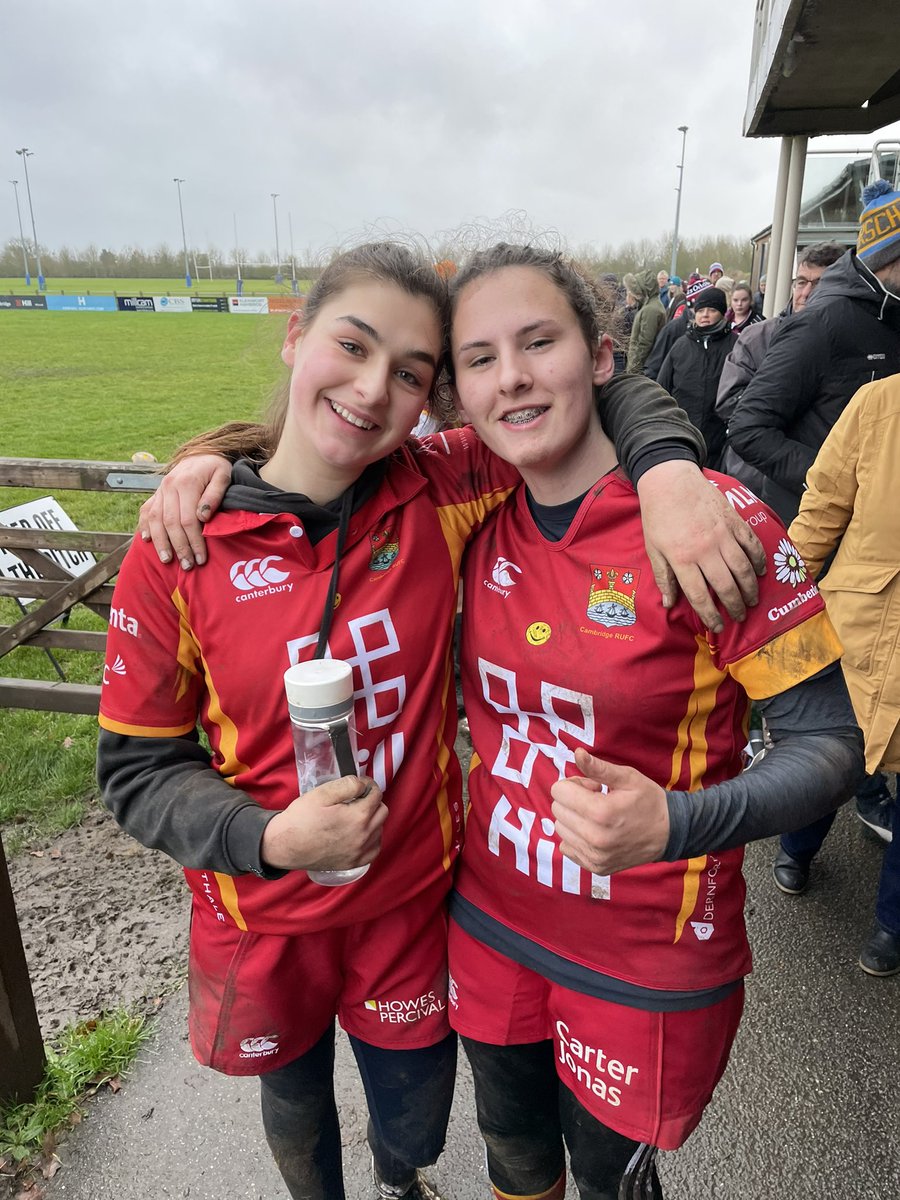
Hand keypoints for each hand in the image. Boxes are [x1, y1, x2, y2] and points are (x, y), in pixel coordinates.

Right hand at [138, 454, 230, 567]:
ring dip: (160, 543)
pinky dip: (145, 526)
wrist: (202, 454)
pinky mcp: (156, 494)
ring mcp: (160, 490)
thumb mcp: (223, 476)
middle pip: (170, 523)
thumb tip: (203, 516)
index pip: (188, 520)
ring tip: (167, 560)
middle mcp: (169, 486)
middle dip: (179, 547)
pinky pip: (146, 511)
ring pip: (155, 520)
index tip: (201, 559)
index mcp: (186, 483)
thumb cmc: (216, 468)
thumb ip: (215, 494)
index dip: (194, 541)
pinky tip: (146, 541)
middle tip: (188, 566)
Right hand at [260, 775, 386, 871]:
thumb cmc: (301, 819)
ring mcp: (360, 852)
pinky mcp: (354, 863)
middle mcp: (364, 836)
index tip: (360, 785)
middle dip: (373, 801)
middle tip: (357, 799)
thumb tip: (363, 784)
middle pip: (382, 811)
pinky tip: (360, 833)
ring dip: (373, 819)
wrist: (285, 846)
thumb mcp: (322, 793)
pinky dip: (372, 839)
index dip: (368, 786)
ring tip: (355, 815)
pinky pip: (375, 849)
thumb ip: (348, 785)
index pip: (376, 795)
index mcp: (358, 817)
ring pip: (380, 829)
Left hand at [550, 748, 668, 874]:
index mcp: (601, 812)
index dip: (575, 783)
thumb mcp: (627, 778)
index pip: (559, 791)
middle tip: (596, 800)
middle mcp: (594, 838)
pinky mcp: (595, 867)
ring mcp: (594, 856)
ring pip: (560, 828)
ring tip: (598, 816)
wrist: (669, 833)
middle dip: (573, 800)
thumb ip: (598, 767)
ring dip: (573, 818)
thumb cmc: (648, 801)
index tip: (594, 786)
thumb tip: (577, 753)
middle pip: (557, 809)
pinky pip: (567, 847)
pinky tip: (596, 832)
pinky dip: (577, 837)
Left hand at [636, 460, 765, 631]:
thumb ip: (663, 577)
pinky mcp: (735, 521)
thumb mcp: (653, 549)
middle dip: (735, 606)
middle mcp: (706, 550)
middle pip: (726, 586)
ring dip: (750, 588)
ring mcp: (723, 535)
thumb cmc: (658, 516)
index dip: (710, 615)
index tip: (717, 626)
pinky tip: (760, 572)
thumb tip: (669, 604)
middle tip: (739, 616)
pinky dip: (759, 560)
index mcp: (682, 559)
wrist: (670, 480)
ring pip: (743, 569)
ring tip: (752, 600)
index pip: (700, 596)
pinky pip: (752, 545)